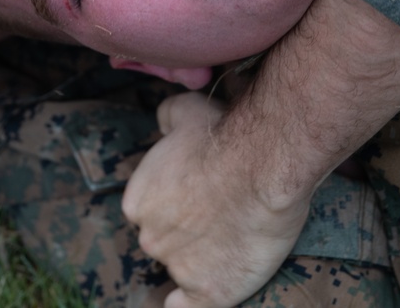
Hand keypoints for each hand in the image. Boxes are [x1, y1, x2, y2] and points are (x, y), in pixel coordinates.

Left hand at [122, 92, 307, 307]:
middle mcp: (149, 237)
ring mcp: (177, 267)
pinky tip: (200, 296)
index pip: (150, 212)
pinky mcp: (209, 292)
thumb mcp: (183, 111)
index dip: (175, 206)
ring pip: (183, 270)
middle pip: (164, 242)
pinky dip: (189, 306)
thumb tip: (162, 124)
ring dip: (201, 261)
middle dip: (187, 232)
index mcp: (137, 201)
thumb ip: (165, 118)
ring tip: (232, 243)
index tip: (199, 199)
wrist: (261, 165)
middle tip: (222, 217)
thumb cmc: (222, 135)